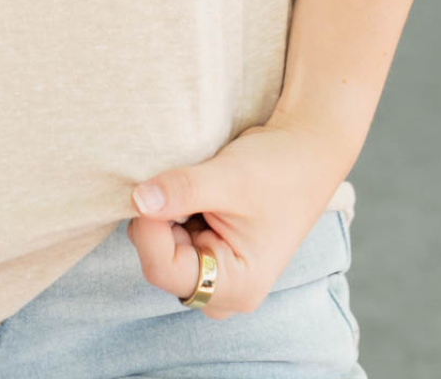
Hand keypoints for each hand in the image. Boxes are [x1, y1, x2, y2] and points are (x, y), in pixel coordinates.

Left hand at [125, 106, 349, 322]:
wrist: (302, 152)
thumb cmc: (278, 171)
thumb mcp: (229, 178)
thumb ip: (182, 191)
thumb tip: (137, 200)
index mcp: (236, 286)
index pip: (166, 270)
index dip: (148, 229)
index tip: (146, 189)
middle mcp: (222, 288)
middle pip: (159, 262)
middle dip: (155, 221)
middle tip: (170, 181)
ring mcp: (214, 269)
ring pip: (160, 248)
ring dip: (162, 214)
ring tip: (187, 184)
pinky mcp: (206, 248)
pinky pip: (169, 235)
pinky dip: (168, 210)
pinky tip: (186, 189)